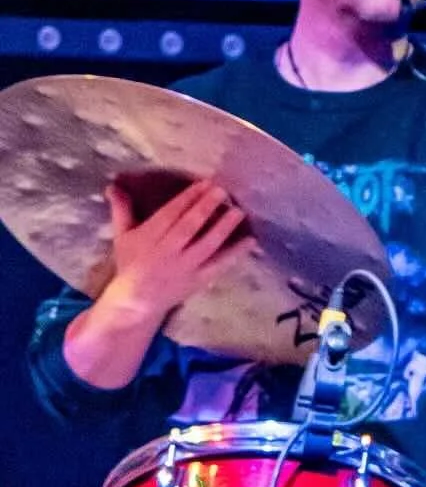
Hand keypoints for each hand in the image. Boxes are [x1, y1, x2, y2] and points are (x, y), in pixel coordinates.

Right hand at [102, 176, 249, 323]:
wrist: (135, 303)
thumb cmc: (131, 264)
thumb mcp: (123, 236)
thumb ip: (122, 210)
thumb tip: (113, 184)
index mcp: (148, 238)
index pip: (170, 215)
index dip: (187, 198)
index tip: (204, 183)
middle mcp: (167, 252)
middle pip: (188, 227)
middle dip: (205, 208)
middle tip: (222, 190)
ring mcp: (184, 268)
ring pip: (206, 245)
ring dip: (223, 228)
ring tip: (238, 211)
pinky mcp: (198, 280)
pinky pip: (219, 266)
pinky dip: (235, 254)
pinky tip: (251, 240)